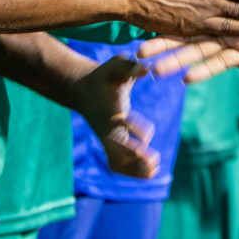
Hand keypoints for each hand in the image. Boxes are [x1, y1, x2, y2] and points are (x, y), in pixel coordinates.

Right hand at [70, 55, 159, 179]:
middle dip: (135, 158)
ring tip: (155, 170)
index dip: (134, 131)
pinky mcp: (109, 144)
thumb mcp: (115, 65)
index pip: (118, 127)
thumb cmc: (104, 76)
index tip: (148, 134)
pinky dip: (132, 172)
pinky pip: (117, 165)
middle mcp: (107, 129)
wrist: (83, 89)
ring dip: (135, 169)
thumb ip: (129, 65)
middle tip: (155, 160)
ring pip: (117, 162)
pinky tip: (151, 173)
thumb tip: (146, 69)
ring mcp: (107, 139)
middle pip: (117, 151)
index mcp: (109, 112)